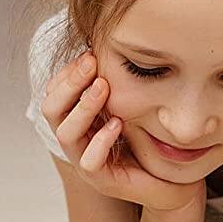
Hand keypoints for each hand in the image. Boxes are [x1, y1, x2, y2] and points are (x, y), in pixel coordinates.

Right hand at [41, 49, 205, 212]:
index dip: (68, 73)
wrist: (170, 181)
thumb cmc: (148, 139)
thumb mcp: (132, 103)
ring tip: (104, 86)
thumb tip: (117, 40)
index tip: (90, 52)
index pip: (55, 92)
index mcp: (78, 119)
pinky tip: (117, 124)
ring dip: (83, 106)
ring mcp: (85, 161)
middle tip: (92, 62)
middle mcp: (76, 140)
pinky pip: (89, 161)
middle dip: (70, 83)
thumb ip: (118, 81)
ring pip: (66, 133)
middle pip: (51, 109)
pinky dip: (100, 141)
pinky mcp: (102, 181)